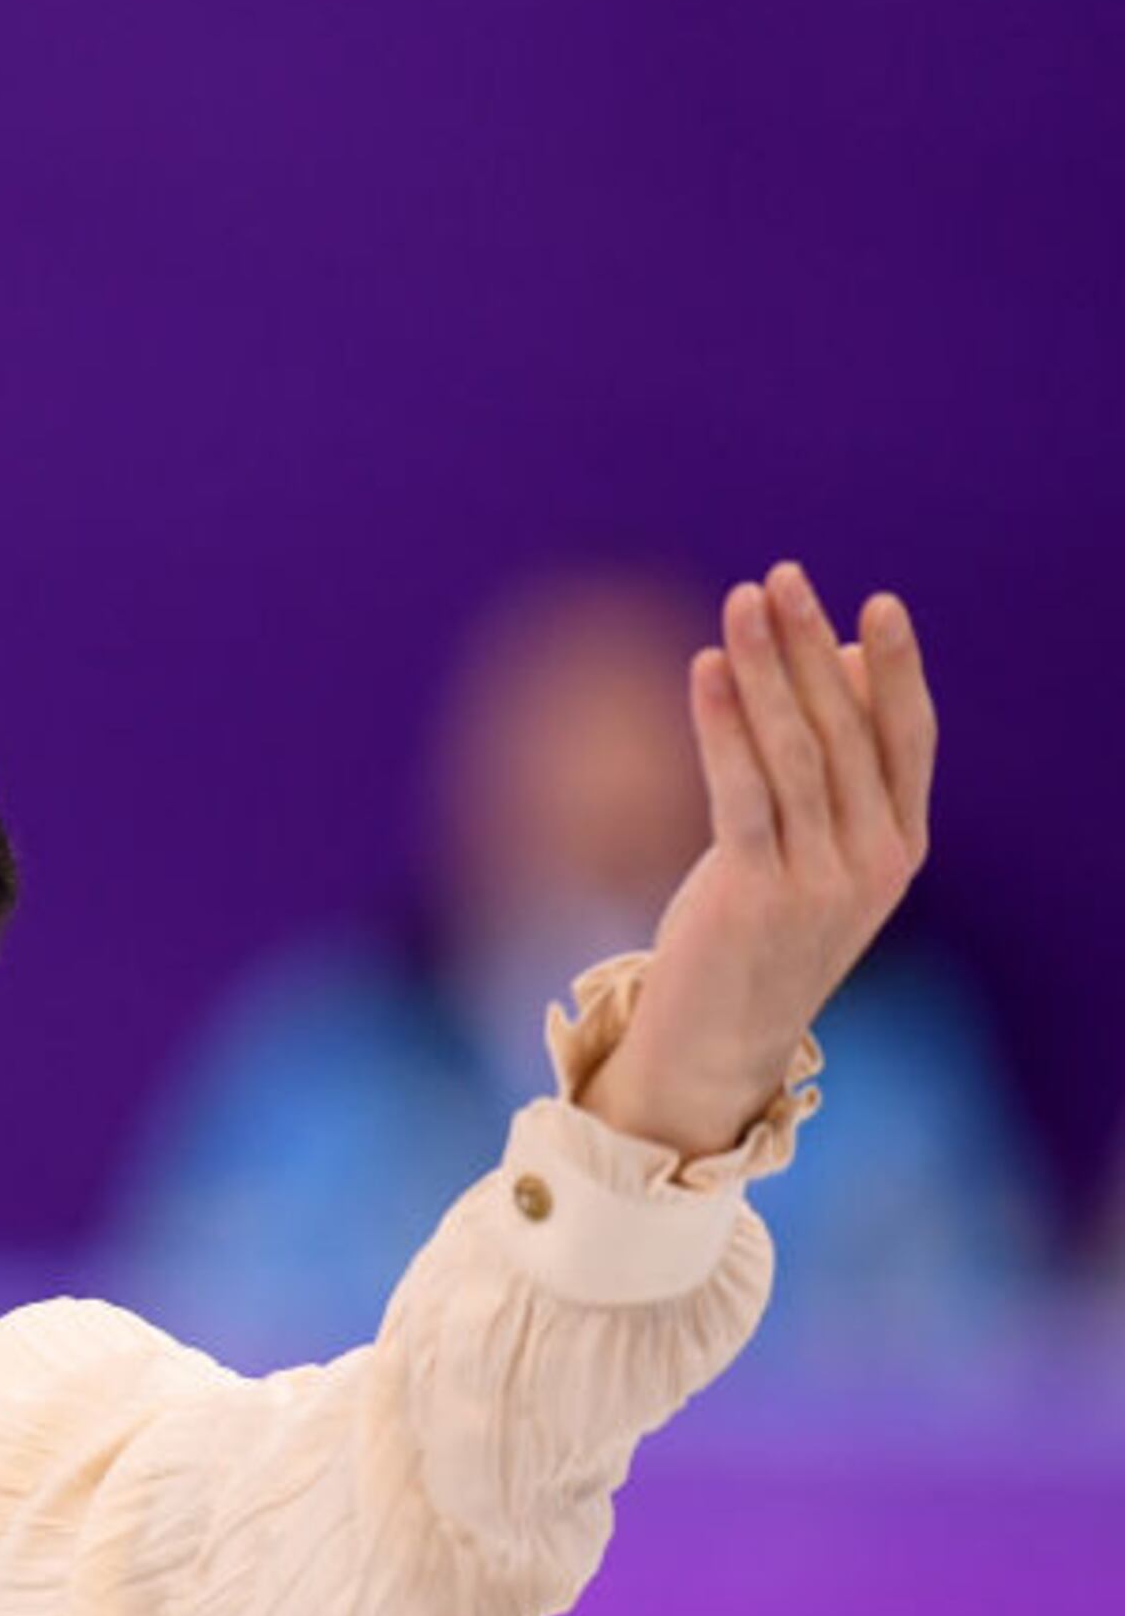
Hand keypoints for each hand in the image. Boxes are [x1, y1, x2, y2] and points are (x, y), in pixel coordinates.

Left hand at [580, 562, 938, 1160]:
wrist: (722, 1038)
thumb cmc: (762, 927)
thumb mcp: (813, 845)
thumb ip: (832, 764)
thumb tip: (837, 657)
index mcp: (900, 844)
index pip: (908, 737)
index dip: (896, 668)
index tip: (878, 602)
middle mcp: (872, 860)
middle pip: (846, 729)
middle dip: (811, 646)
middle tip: (783, 577)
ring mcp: (818, 880)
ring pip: (795, 751)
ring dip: (767, 668)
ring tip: (741, 602)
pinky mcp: (754, 893)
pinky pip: (740, 791)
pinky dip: (723, 724)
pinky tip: (707, 670)